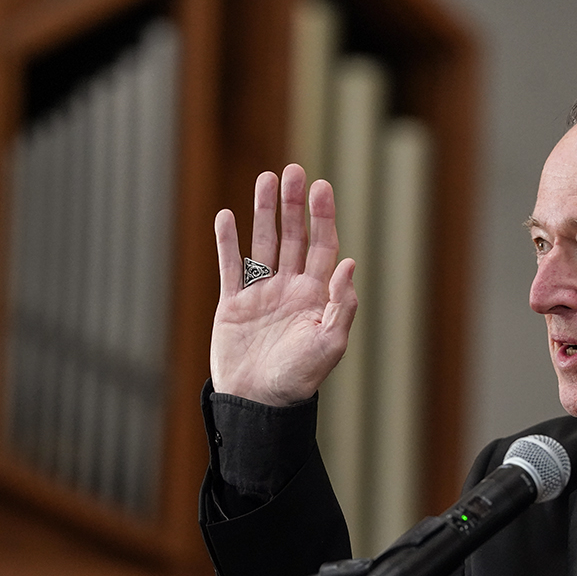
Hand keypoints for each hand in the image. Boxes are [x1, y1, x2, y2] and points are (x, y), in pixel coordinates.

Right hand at [210, 164, 357, 405]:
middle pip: (294, 236)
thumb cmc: (299, 378)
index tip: (321, 188)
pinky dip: (228, 241)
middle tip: (292, 171)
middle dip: (293, 204)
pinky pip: (230, 266)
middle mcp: (290, 288)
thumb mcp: (329, 345)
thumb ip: (341, 306)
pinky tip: (227, 216)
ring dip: (263, 212)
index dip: (323, 217)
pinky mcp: (233, 304)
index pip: (323, 247)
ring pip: (263, 243)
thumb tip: (349, 264)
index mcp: (316, 296)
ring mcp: (260, 293)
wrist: (258, 403)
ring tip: (264, 179)